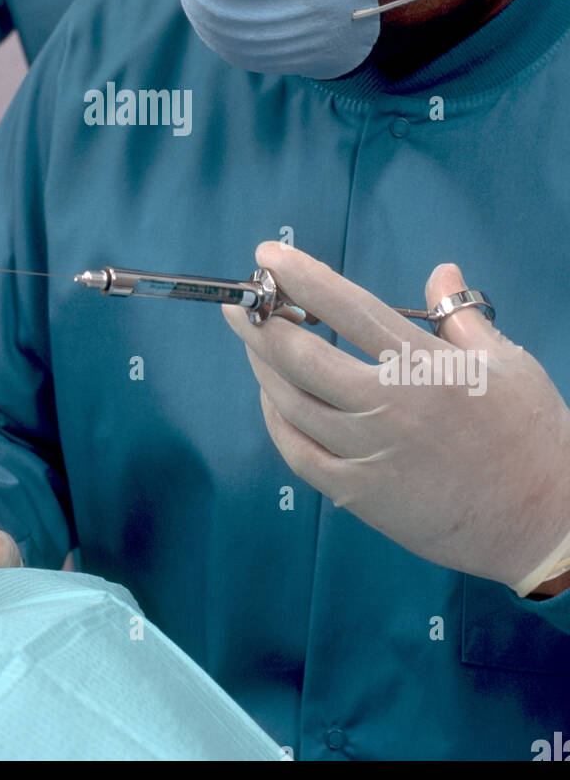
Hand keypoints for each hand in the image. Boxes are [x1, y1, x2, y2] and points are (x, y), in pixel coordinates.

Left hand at [223, 243, 569, 597]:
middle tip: (240, 300)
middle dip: (259, 321)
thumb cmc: (532, 438)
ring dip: (262, 366)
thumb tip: (440, 271)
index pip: (347, 307)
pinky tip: (273, 400)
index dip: (301, 277)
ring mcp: (369, 454)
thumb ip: (460, 316)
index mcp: (423, 366)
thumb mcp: (508, 363)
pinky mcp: (360, 496)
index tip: (267, 256)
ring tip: (254, 342)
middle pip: (301, 356)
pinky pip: (298, 454)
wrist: (545, 524)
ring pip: (291, 402)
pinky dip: (276, 421)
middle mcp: (388, 406)